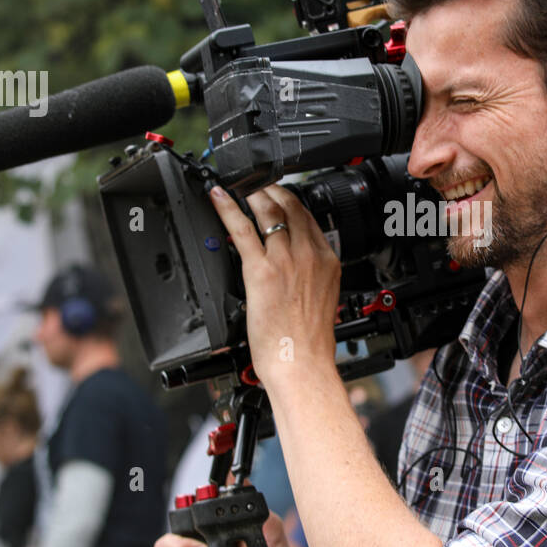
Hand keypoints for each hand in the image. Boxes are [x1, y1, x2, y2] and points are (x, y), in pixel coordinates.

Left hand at [210, 185, 340, 387]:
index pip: (310, 219)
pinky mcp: (261, 270)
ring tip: (241, 185)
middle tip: (258, 182)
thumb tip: (294, 272)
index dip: (292, 202)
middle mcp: (309, 255)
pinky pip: (242, 229)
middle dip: (273, 189)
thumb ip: (310, 278)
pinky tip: (218, 196)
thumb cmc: (309, 343)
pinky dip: (227, 207)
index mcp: (327, 262)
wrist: (302, 363)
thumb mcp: (322, 300)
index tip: (281, 195)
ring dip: (253, 193)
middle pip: (291, 207)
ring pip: (268, 212)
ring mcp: (285, 260)